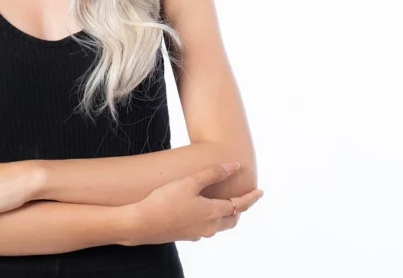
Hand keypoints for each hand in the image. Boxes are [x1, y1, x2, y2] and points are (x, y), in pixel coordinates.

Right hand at [126, 162, 263, 244]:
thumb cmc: (165, 200)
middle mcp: (209, 226)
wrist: (142, 223)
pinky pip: (204, 229)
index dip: (251, 198)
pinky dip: (209, 220)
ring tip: (224, 204)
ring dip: (225, 215)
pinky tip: (200, 212)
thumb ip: (213, 173)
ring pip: (218, 226)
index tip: (260, 192)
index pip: (239, 205)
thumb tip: (234, 166)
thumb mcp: (190, 182)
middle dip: (240, 209)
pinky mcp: (186, 235)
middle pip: (231, 219)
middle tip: (244, 198)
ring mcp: (197, 233)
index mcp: (213, 212)